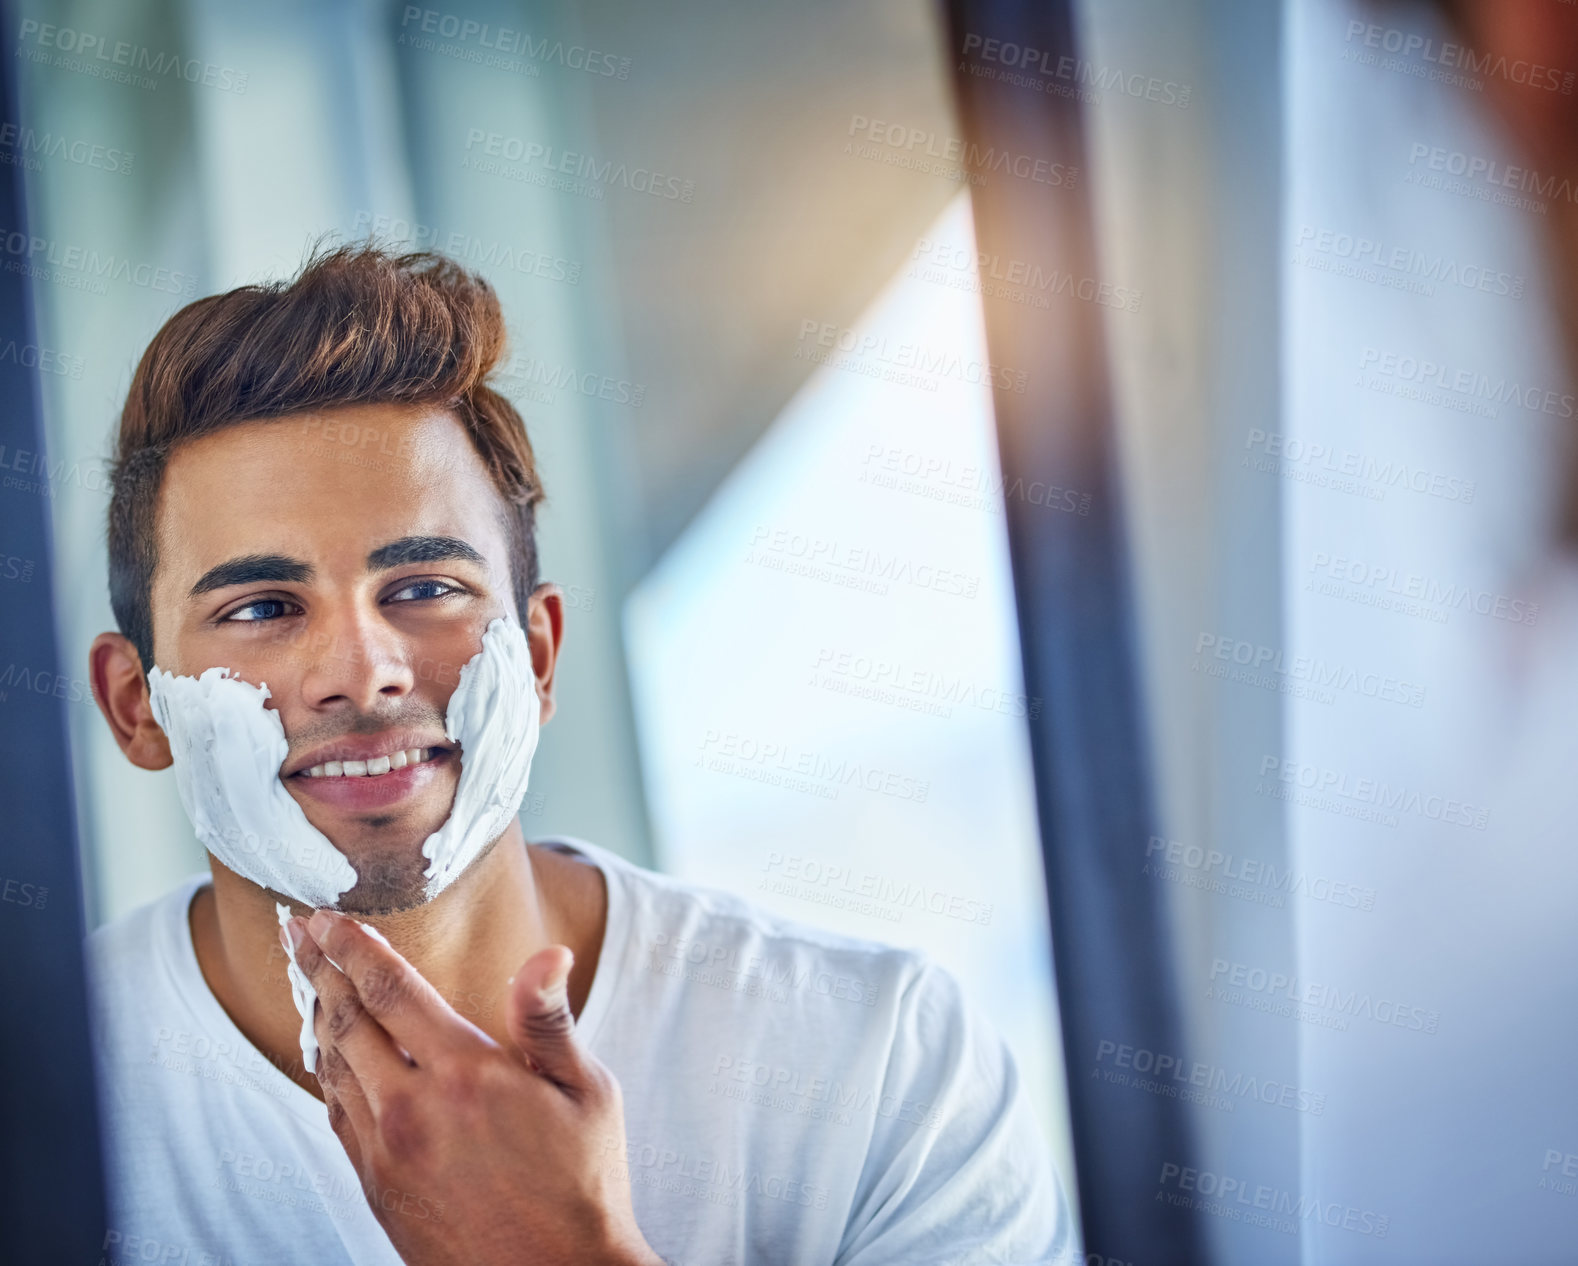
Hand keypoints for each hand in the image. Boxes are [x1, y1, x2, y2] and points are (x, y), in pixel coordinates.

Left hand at [284, 909, 663, 1265]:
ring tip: (308, 981)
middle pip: (347, 1021)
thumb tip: (547, 955)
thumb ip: (549, 1020)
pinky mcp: (377, 1187)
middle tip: (298, 933)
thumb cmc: (583, 1183)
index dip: (355, 947)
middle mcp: (413, 1109)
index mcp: (466, 1074)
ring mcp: (387, 1153)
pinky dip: (326, 1073)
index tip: (329, 918)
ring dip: (316, 1017)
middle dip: (319, 969)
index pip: (392, 990)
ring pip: (333, 1068)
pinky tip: (331, 1056)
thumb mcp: (587, 1093)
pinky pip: (337, 1115)